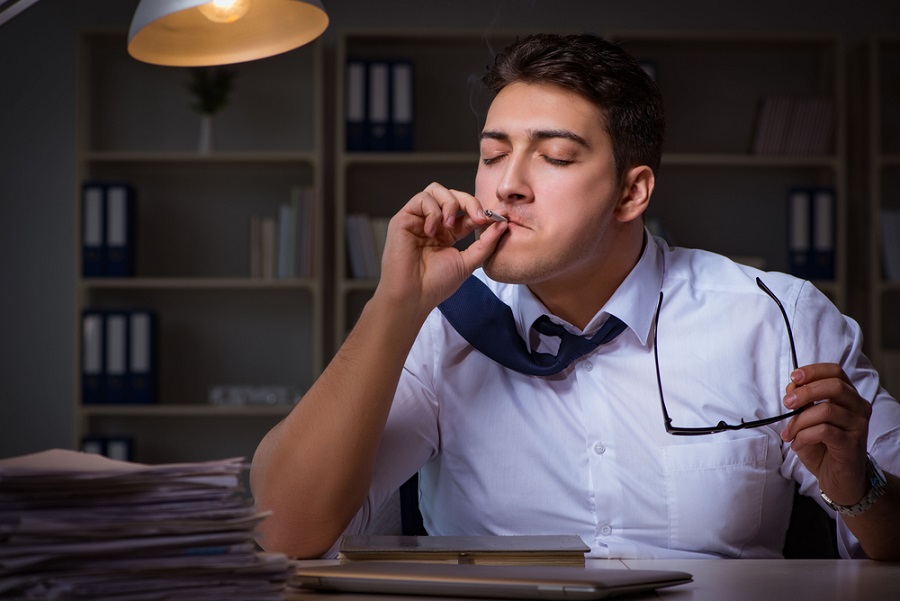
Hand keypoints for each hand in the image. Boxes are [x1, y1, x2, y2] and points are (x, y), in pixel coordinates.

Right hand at [375, 182, 507, 314]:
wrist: (413, 297)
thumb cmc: (436, 284)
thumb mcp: (468, 262)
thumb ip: (485, 243)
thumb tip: (502, 224)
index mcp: (448, 233)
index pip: (466, 211)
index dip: (481, 210)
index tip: (497, 217)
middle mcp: (433, 223)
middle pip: (452, 194)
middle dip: (469, 202)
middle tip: (478, 217)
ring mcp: (418, 220)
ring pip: (436, 190)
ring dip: (449, 204)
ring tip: (449, 226)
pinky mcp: (404, 219)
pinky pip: (422, 199)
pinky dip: (432, 212)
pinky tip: (432, 231)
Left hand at [781, 363, 871, 505]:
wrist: (839, 478)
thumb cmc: (823, 447)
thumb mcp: (808, 421)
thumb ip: (802, 403)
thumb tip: (791, 387)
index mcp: (848, 397)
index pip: (835, 372)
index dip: (813, 371)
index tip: (793, 377)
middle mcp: (858, 408)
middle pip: (834, 386)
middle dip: (805, 392)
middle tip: (787, 403)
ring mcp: (858, 426)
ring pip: (826, 410)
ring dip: (799, 421)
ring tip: (789, 433)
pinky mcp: (852, 444)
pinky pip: (824, 431)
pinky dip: (804, 436)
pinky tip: (796, 444)